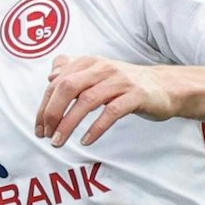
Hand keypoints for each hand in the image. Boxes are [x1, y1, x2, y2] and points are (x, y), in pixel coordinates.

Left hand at [34, 55, 178, 147]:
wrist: (165, 87)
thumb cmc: (125, 84)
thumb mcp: (98, 74)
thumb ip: (73, 73)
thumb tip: (51, 76)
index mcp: (89, 62)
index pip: (57, 82)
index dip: (44, 106)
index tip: (39, 127)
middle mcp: (102, 68)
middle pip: (67, 87)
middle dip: (51, 112)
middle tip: (45, 135)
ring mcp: (120, 80)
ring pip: (87, 100)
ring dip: (68, 123)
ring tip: (59, 141)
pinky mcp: (136, 95)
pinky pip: (111, 112)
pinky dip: (95, 128)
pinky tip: (85, 141)